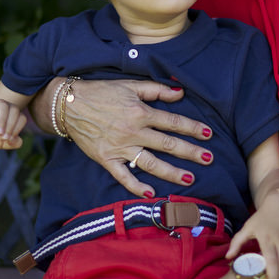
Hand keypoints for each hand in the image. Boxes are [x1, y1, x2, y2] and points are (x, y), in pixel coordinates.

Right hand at [0, 98, 25, 152]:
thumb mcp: (2, 143)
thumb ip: (13, 143)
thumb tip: (18, 141)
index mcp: (12, 114)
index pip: (21, 118)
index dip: (17, 129)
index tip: (9, 140)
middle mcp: (5, 106)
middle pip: (15, 110)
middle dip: (11, 125)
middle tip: (4, 138)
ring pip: (3, 106)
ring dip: (2, 121)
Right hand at [54, 78, 213, 198]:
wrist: (69, 104)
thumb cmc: (101, 92)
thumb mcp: (130, 85)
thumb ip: (156, 89)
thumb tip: (180, 92)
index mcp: (140, 111)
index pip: (172, 121)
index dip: (192, 128)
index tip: (208, 134)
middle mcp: (133, 131)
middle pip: (167, 144)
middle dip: (190, 152)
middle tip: (209, 158)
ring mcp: (120, 147)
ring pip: (150, 163)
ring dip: (171, 172)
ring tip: (190, 179)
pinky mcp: (107, 159)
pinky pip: (123, 176)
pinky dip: (136, 186)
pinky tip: (151, 193)